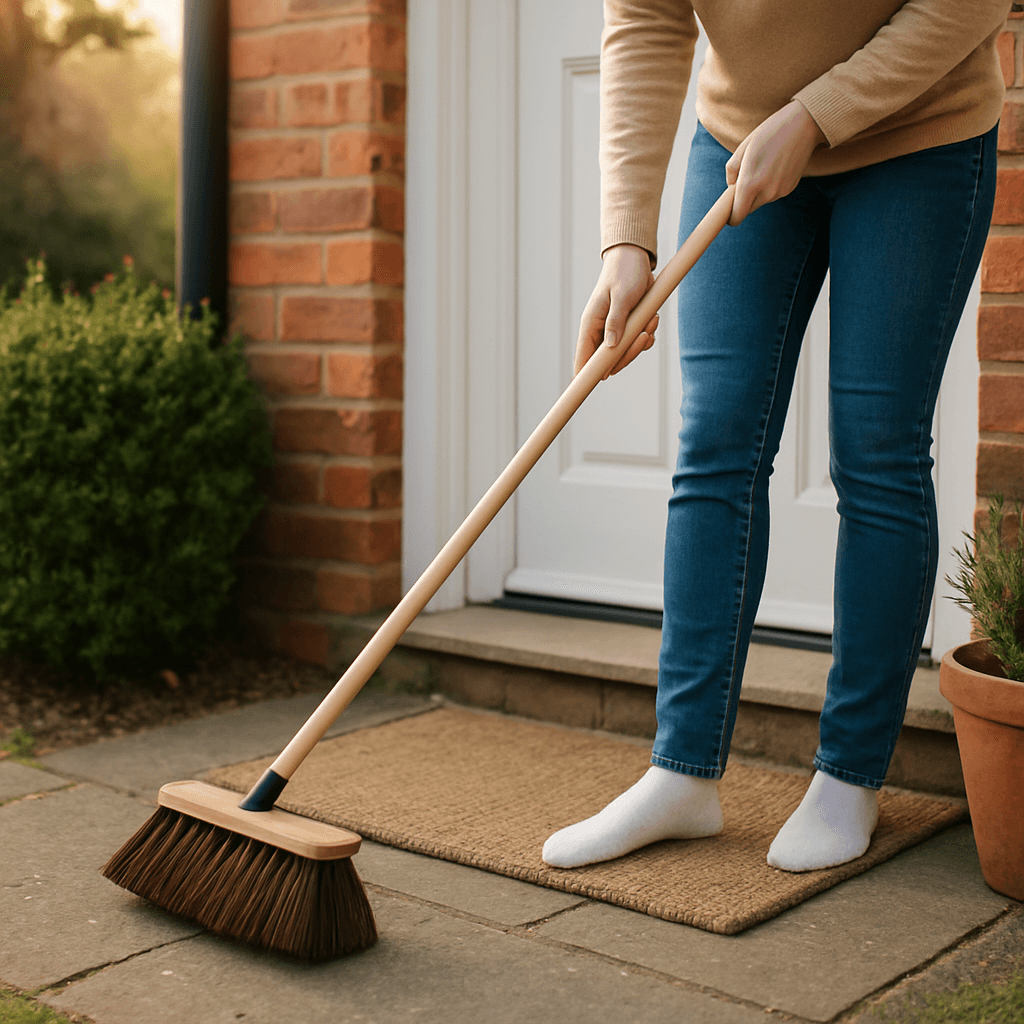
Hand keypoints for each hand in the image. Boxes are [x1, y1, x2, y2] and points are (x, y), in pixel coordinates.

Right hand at [574, 244, 659, 379]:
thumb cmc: (624, 273)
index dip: (586, 374)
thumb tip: (611, 347)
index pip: (583, 357)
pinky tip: (653, 321)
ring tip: (650, 322)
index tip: (591, 386)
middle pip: (609, 361)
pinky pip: (637, 343)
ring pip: (625, 354)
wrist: (635, 259)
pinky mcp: (628, 328)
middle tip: (642, 337)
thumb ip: (616, 322)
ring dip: (641, 343)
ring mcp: (614, 331)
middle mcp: (600, 331)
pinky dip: (647, 336)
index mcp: (590, 324)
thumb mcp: (621, 296)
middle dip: (628, 354)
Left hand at [725, 100, 826, 224]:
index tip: (728, 210)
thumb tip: (731, 185)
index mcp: (749, 184)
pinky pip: (773, 194)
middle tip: (745, 180)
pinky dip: (770, 187)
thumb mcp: (743, 147)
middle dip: (743, 201)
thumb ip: (732, 170)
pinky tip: (775, 167)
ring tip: (763, 167)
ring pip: (760, 201)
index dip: (730, 216)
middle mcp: (765, 193)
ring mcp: (780, 192)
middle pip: (747, 210)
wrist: (803, 125)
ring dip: (757, 193)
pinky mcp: (790, 188)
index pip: (736, 216)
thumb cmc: (769, 133)